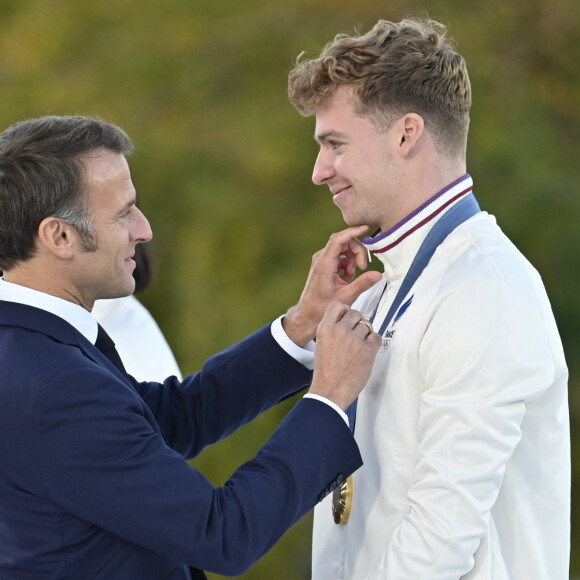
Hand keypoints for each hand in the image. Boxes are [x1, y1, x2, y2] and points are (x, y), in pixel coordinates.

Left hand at [283, 226, 381, 346]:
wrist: (308, 313)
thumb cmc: (322, 306)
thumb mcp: (346, 296)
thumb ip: (362, 284)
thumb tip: (377, 274)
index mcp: (325, 263)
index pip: (338, 239)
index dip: (352, 232)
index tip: (365, 228)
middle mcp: (321, 258)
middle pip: (345, 242)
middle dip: (357, 253)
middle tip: (363, 268)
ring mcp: (322, 260)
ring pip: (344, 250)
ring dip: (353, 260)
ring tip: (350, 277)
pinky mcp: (325, 264)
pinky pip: (341, 257)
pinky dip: (347, 265)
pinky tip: (346, 278)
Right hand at [309, 303, 380, 410]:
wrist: (330, 390)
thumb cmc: (326, 371)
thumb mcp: (321, 344)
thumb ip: (332, 330)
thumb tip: (346, 321)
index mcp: (325, 328)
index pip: (338, 305)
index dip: (345, 310)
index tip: (347, 317)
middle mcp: (340, 330)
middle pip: (355, 313)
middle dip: (357, 322)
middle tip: (356, 333)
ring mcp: (355, 339)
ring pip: (367, 325)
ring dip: (365, 334)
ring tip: (359, 347)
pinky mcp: (368, 349)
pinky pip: (376, 337)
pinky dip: (374, 343)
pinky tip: (367, 351)